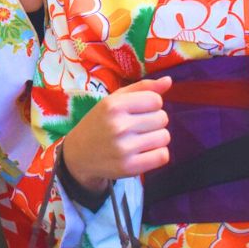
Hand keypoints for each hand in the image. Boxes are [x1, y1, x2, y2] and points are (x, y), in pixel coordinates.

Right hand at [61, 76, 171, 192]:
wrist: (79, 154)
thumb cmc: (99, 122)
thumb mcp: (113, 100)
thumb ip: (141, 88)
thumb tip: (169, 80)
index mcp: (114, 105)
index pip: (156, 100)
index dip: (151, 104)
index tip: (139, 110)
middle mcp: (119, 126)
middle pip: (162, 118)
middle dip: (154, 121)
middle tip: (138, 126)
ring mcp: (124, 148)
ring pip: (164, 137)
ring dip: (156, 137)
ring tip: (140, 139)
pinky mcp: (130, 167)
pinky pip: (163, 156)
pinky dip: (158, 153)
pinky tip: (144, 152)